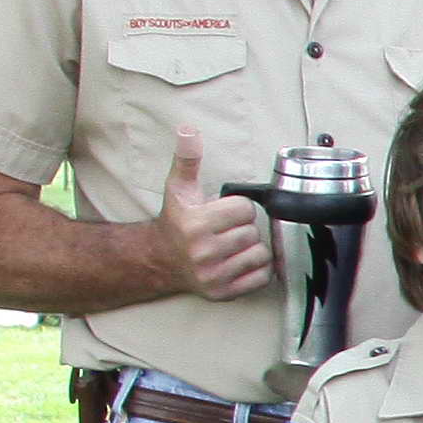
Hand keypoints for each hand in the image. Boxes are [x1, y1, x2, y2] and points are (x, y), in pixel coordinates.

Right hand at [159, 127, 274, 301]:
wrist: (160, 260)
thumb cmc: (175, 222)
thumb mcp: (178, 188)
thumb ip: (187, 159)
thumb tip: (188, 130)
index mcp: (195, 225)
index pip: (245, 210)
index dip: (237, 208)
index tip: (224, 212)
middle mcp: (203, 253)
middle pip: (253, 232)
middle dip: (243, 228)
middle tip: (226, 230)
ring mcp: (214, 276)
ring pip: (261, 254)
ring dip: (251, 248)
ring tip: (232, 245)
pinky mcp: (223, 293)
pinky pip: (263, 277)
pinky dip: (257, 269)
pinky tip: (239, 260)